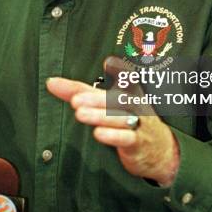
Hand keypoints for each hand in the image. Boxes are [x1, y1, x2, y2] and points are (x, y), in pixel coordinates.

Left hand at [46, 77, 179, 185]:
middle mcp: (135, 105)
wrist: (159, 149)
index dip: (119, 71)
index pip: (122, 80)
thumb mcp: (106, 103)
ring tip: (80, 114)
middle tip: (75, 100)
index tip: (109, 62)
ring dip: (100, 116)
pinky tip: (99, 134)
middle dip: (96, 99)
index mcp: (129, 91)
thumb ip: (79, 92)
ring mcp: (138, 124)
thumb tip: (52, 82)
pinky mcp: (138, 143)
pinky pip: (127, 139)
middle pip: (116, 100)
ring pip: (119, 118)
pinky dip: (113, 136)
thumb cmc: (129, 119)